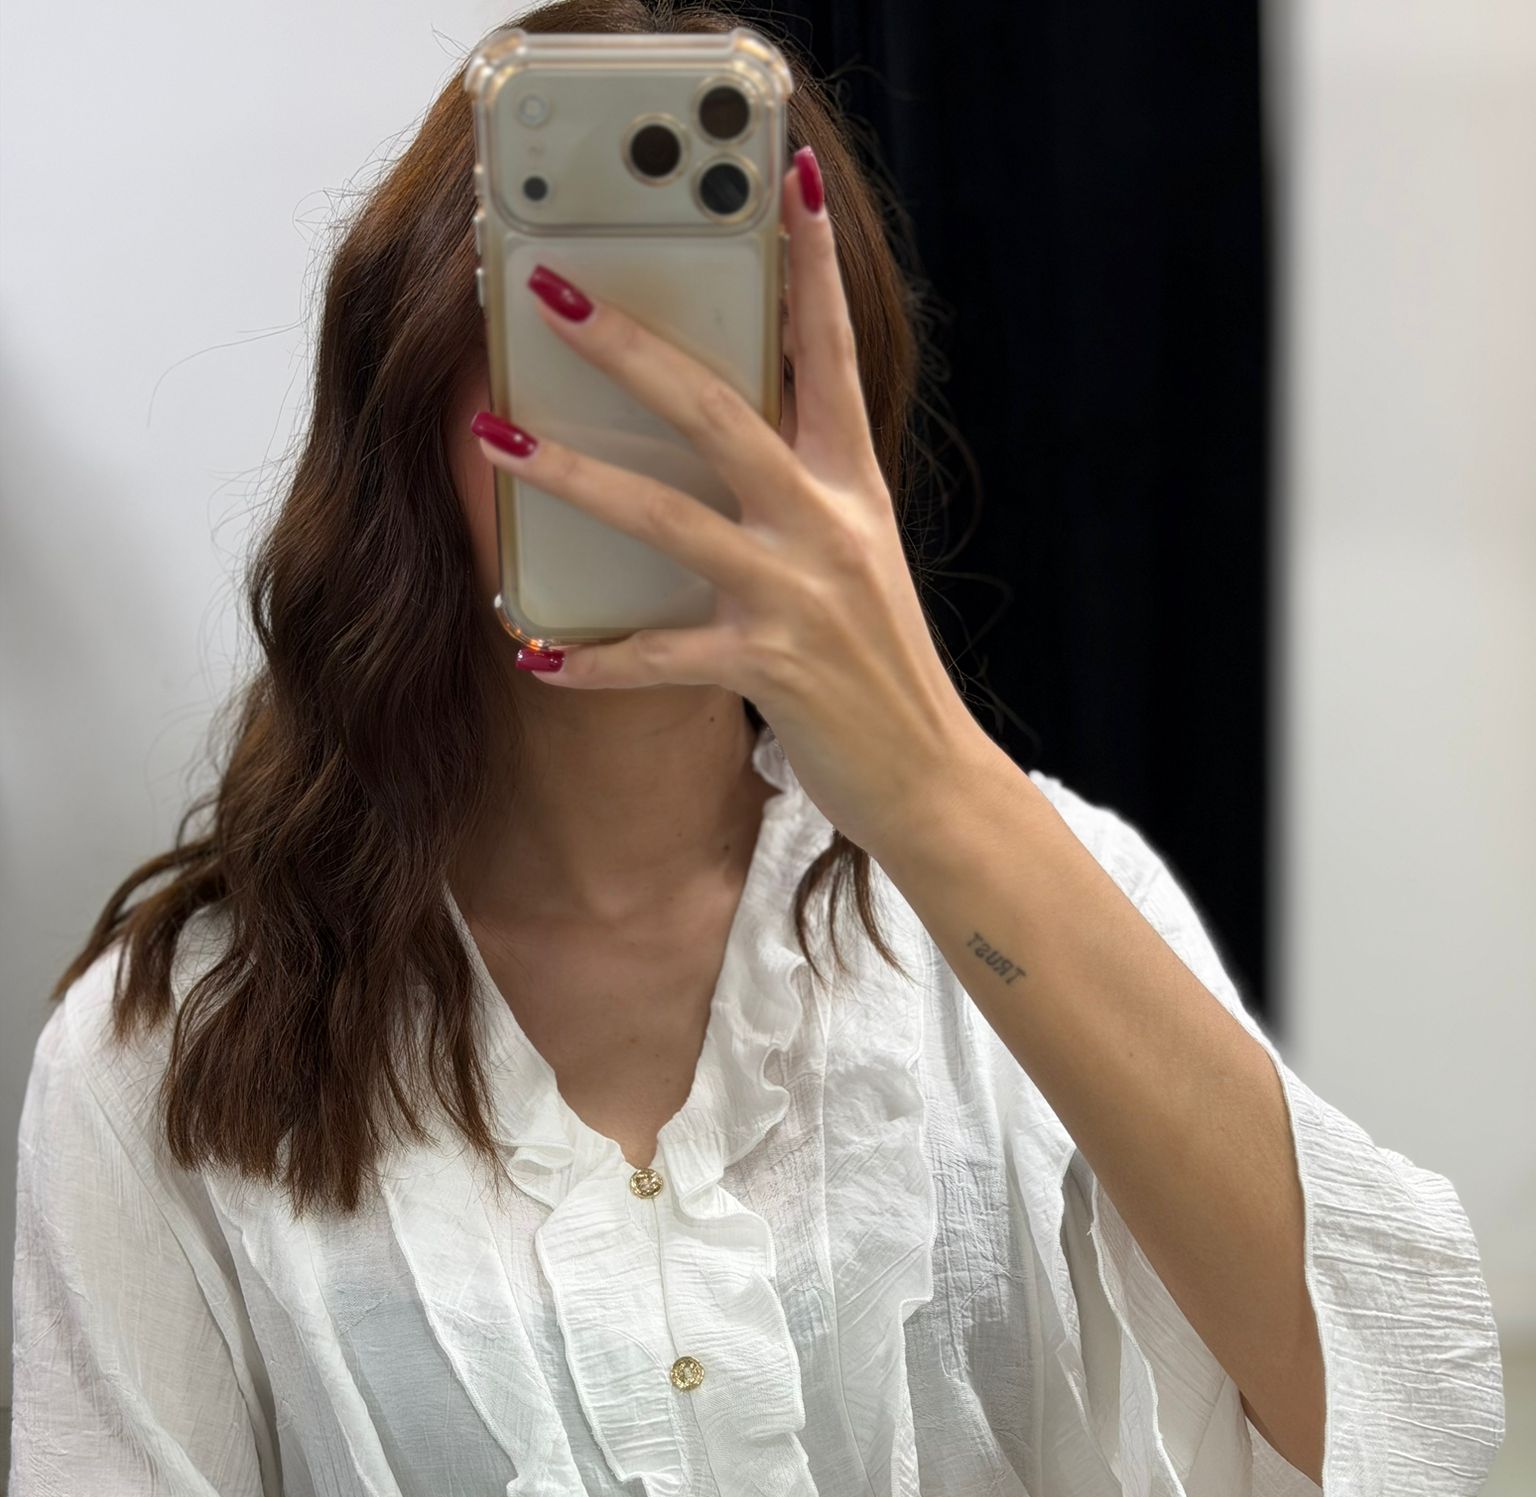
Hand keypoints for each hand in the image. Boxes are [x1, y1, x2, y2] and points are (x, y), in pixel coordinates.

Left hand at [470, 144, 992, 863]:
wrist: (929, 776)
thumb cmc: (880, 665)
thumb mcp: (857, 559)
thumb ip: (802, 494)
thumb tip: (717, 439)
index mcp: (853, 484)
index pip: (832, 352)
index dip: (811, 264)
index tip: (784, 180)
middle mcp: (828, 525)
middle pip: (718, 410)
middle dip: (630, 347)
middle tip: (554, 293)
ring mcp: (798, 595)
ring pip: (669, 518)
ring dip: (574, 477)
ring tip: (497, 440)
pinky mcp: (770, 668)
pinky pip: (660, 658)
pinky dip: (595, 661)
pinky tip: (536, 656)